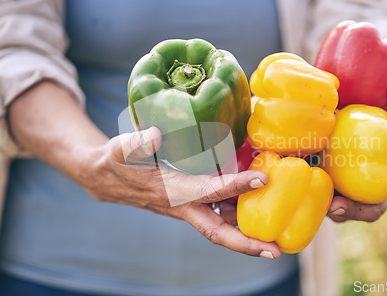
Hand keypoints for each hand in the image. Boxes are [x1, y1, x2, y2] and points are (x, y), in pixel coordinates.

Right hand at [79, 127, 279, 258]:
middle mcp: (183, 206)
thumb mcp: (120, 150)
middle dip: (247, 243)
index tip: (261, 179)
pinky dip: (238, 210)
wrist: (106, 178)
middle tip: (276, 250)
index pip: (207, 192)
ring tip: (279, 230)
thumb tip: (156, 134)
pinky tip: (256, 201)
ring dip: (248, 228)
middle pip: (218, 231)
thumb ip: (136, 143)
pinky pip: (219, 211)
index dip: (234, 187)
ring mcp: (189, 207)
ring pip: (223, 222)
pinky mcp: (191, 202)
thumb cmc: (115, 163)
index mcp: (170, 193)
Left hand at [327, 80, 386, 222]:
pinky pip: (321, 197)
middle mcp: (375, 192)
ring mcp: (352, 195)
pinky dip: (314, 196)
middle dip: (356, 212)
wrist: (350, 125)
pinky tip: (301, 187)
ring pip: (344, 210)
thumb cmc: (383, 124)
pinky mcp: (330, 191)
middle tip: (339, 206)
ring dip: (333, 210)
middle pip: (370, 210)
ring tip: (320, 204)